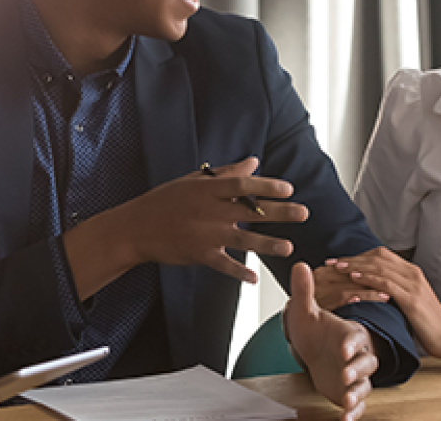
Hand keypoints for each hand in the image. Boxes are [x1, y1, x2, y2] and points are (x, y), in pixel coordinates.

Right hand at [65, 157, 307, 298]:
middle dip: (279, 213)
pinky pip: (224, 265)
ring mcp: (205, 234)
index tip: (288, 189)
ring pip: (243, 240)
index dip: (267, 187)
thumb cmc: (165, 201)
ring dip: (268, 244)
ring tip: (289, 247)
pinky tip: (254, 279)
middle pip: (251, 211)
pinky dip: (238, 273)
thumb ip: (225, 173)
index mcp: (208, 190)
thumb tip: (254, 162)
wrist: (136, 227)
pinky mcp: (199, 255)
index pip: (243, 186)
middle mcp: (210, 211)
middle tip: (303, 213)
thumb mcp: (193, 181)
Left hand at [284, 262, 377, 420]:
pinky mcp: (351, 391)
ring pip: (364, 384)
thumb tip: (298, 264)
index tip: (343, 349)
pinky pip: (358, 403)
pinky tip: (346, 419)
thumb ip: (303, 290)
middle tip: (345, 376)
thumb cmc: (313, 329)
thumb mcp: (304, 311)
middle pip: (366, 363)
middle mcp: (356, 355)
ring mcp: (354, 374)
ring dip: (358, 392)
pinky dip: (354, 412)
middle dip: (357, 370)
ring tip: (348, 401)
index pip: (355, 337)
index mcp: (348, 334)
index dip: (351, 343)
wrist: (313, 349)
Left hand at [327, 247, 440, 357]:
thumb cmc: (424, 321)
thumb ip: (392, 287)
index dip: (358, 256)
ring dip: (356, 266)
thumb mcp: (407, 299)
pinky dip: (369, 278)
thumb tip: (367, 284)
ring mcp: (413, 284)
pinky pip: (386, 283)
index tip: (339, 260)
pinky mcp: (412, 298)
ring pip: (380, 267)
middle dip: (352, 258)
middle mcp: (412, 273)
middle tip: (332, 262)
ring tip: (338, 268)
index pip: (380, 255)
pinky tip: (354, 278)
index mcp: (411, 271)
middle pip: (377, 257)